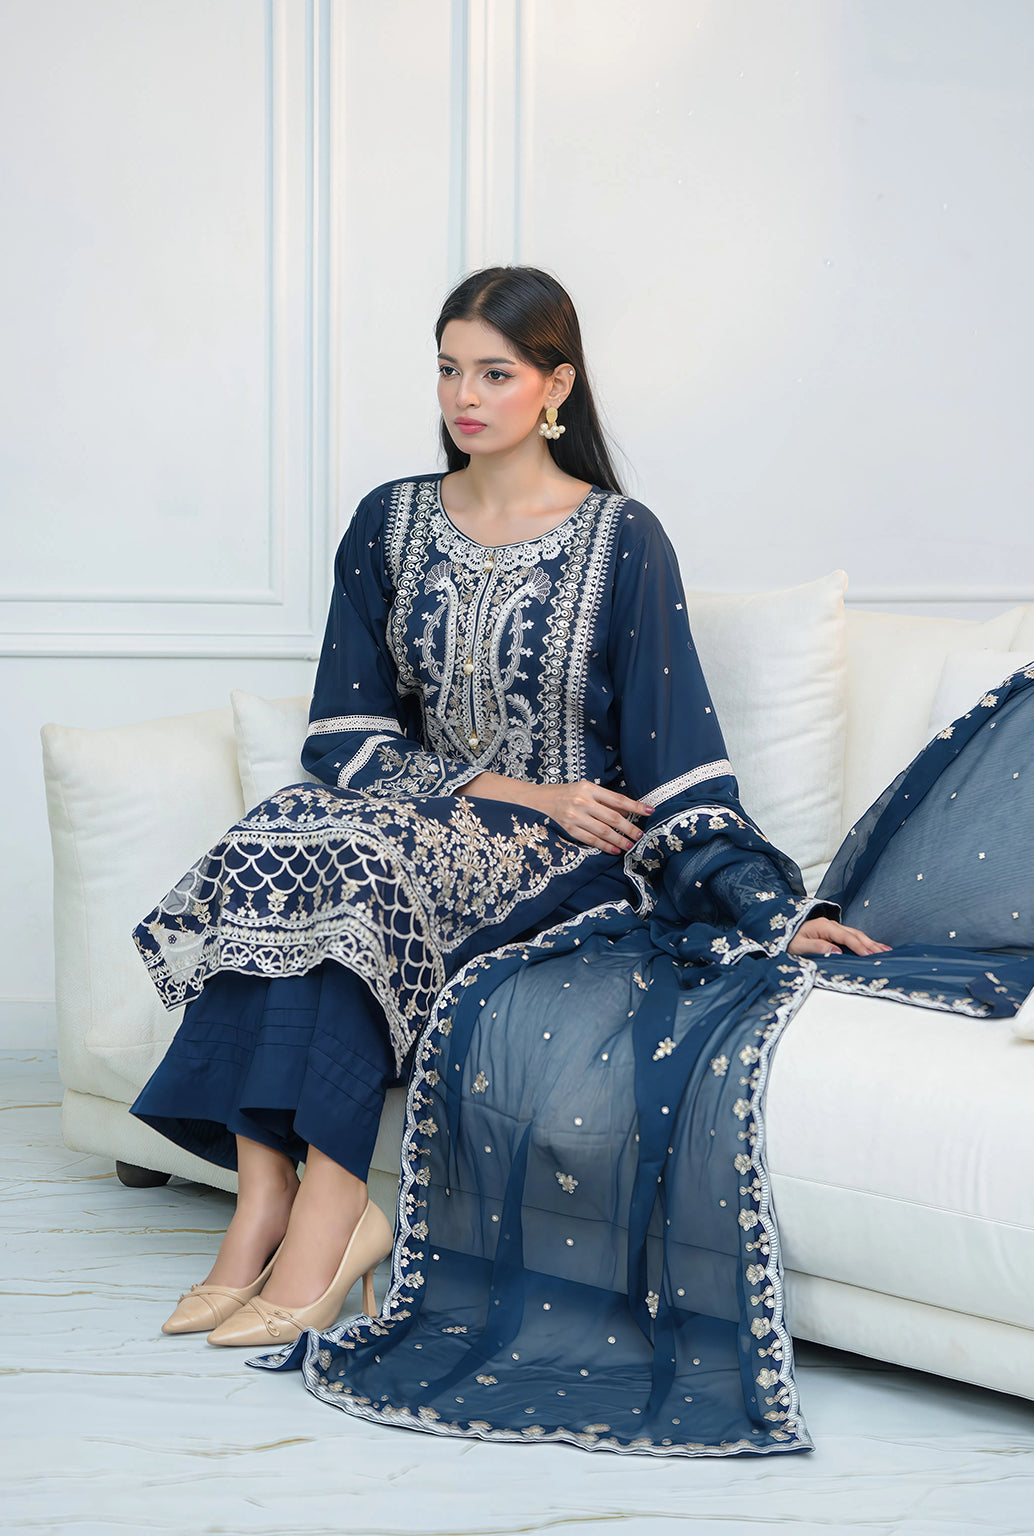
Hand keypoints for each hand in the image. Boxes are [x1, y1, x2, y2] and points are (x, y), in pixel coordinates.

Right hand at [530, 780, 654, 854]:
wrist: (534, 801)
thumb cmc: (562, 794)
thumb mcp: (582, 789)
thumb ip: (602, 799)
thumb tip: (625, 812)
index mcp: (588, 788)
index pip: (618, 799)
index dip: (635, 806)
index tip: (650, 811)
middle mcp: (582, 802)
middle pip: (613, 818)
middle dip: (630, 828)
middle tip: (641, 835)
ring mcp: (574, 817)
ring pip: (603, 831)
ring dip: (619, 840)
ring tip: (630, 845)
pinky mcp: (568, 829)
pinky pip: (590, 840)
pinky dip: (604, 846)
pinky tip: (614, 850)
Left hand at [788, 916, 891, 957]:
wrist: (782, 933)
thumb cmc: (789, 940)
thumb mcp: (799, 946)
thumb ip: (818, 947)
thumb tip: (837, 952)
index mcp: (823, 926)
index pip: (845, 937)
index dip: (858, 946)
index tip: (869, 955)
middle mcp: (830, 925)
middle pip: (855, 934)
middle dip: (870, 944)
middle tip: (885, 954)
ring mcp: (833, 927)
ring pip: (856, 934)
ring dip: (870, 942)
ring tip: (885, 951)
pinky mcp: (833, 932)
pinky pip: (851, 936)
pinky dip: (864, 941)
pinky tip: (872, 946)